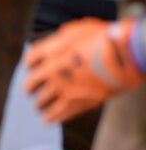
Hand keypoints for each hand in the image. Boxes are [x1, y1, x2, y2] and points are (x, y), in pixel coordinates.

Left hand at [24, 17, 145, 122]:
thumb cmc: (104, 40)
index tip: (30, 67)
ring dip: (38, 104)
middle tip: (28, 91)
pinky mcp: (75, 103)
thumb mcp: (80, 29)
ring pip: (41, 100)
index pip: (31, 59)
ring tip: (38, 107)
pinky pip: (57, 114)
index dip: (30, 63)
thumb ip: (65, 36)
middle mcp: (51, 70)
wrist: (121, 58)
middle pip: (31, 82)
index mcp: (51, 51)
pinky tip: (48, 120)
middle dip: (29, 87)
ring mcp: (62, 88)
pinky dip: (51, 117)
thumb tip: (60, 38)